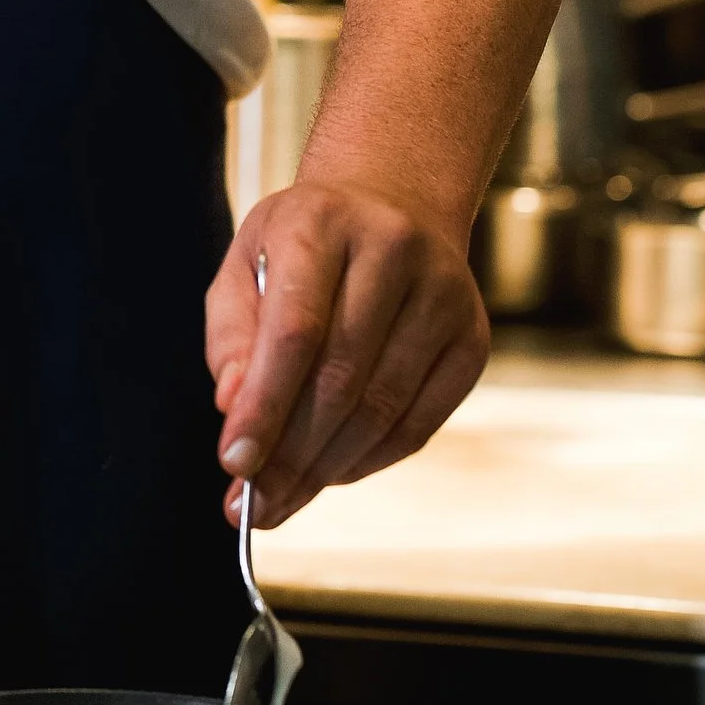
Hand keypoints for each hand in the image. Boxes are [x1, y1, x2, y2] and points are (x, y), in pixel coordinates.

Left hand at [204, 177, 487, 526]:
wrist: (397, 201)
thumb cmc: (306, 242)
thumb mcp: (247, 261)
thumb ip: (231, 333)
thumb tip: (232, 407)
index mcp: (322, 222)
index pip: (294, 329)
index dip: (264, 404)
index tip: (234, 462)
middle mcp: (393, 251)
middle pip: (340, 377)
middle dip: (290, 453)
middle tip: (253, 503)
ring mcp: (444, 296)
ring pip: (381, 408)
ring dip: (325, 468)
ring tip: (283, 498)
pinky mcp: (472, 339)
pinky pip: (418, 423)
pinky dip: (369, 460)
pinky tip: (331, 474)